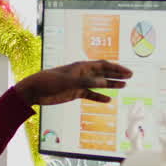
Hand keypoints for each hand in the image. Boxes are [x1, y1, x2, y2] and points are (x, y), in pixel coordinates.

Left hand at [15, 60, 132, 105]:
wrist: (35, 91)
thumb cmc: (50, 82)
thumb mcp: (69, 82)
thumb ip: (87, 82)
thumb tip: (105, 83)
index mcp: (81, 66)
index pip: (102, 65)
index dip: (116, 68)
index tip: (127, 72)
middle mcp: (82, 73)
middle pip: (103, 73)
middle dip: (117, 74)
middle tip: (130, 77)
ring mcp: (79, 83)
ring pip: (99, 84)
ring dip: (111, 85)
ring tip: (124, 86)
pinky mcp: (75, 92)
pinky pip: (90, 94)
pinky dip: (99, 97)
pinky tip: (108, 100)